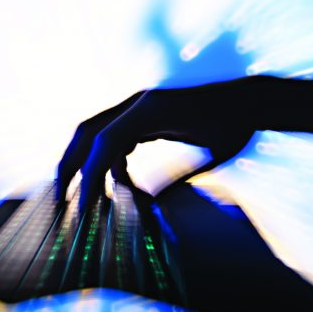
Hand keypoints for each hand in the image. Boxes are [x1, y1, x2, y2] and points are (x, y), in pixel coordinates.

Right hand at [56, 81, 256, 209]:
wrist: (252, 100)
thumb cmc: (237, 125)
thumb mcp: (212, 154)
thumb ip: (179, 178)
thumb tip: (151, 211)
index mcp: (150, 110)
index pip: (104, 143)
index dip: (89, 176)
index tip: (83, 207)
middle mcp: (139, 104)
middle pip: (87, 133)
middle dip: (70, 166)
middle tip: (60, 199)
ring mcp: (141, 107)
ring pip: (98, 134)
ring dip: (87, 165)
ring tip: (87, 198)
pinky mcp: (147, 114)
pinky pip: (117, 136)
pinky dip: (112, 161)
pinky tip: (121, 184)